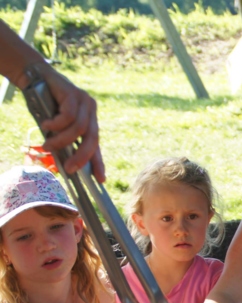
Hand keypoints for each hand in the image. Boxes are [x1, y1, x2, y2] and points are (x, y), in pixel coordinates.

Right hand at [34, 63, 105, 182]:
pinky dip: (56, 124)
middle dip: (82, 156)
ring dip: (61, 141)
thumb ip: (63, 139)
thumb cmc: (43, 104)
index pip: (96, 144)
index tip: (101, 179)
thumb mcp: (55, 126)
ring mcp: (84, 102)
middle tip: (70, 168)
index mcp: (89, 120)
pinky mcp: (74, 94)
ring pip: (79, 129)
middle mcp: (91, 111)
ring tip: (47, 145)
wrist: (34, 77)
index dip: (98, 162)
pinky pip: (68, 116)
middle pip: (92, 139)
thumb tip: (65, 162)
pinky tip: (46, 125)